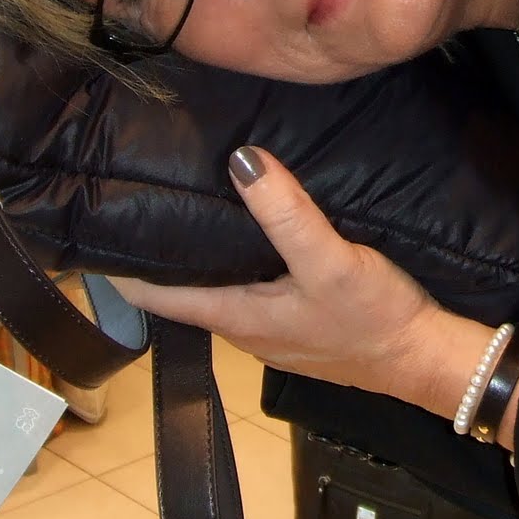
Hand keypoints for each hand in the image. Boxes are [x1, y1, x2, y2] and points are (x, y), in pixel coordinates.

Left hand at [107, 147, 494, 414]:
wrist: (428, 359)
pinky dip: (236, 256)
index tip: (89, 229)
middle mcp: (244, 325)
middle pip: (181, 286)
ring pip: (216, 284)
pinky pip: (250, 283)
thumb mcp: (330, 261)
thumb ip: (286, 214)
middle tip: (135, 195)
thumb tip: (240, 159)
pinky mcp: (299, 319)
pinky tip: (248, 227)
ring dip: (197, 251)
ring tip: (183, 199)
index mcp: (236, 315)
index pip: (155, 293)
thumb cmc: (376, 320)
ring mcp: (271, 325)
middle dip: (157, 248)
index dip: (117, 266)